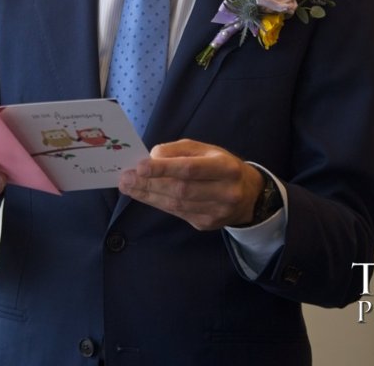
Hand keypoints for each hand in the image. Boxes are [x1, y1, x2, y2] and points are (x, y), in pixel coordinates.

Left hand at [117, 139, 261, 229]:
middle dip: (149, 184)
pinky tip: (143, 195)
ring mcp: (217, 212)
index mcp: (226, 168)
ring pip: (176, 205)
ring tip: (128, 186)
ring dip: (148, 195)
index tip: (139, 166)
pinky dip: (158, 203)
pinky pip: (178, 213)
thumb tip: (152, 156)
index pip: (191, 169)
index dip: (164, 168)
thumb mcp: (205, 149)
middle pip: (181, 190)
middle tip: (125, 178)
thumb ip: (178, 150)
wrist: (248, 196)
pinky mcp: (207, 224)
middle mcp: (225, 192)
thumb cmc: (221, 166)